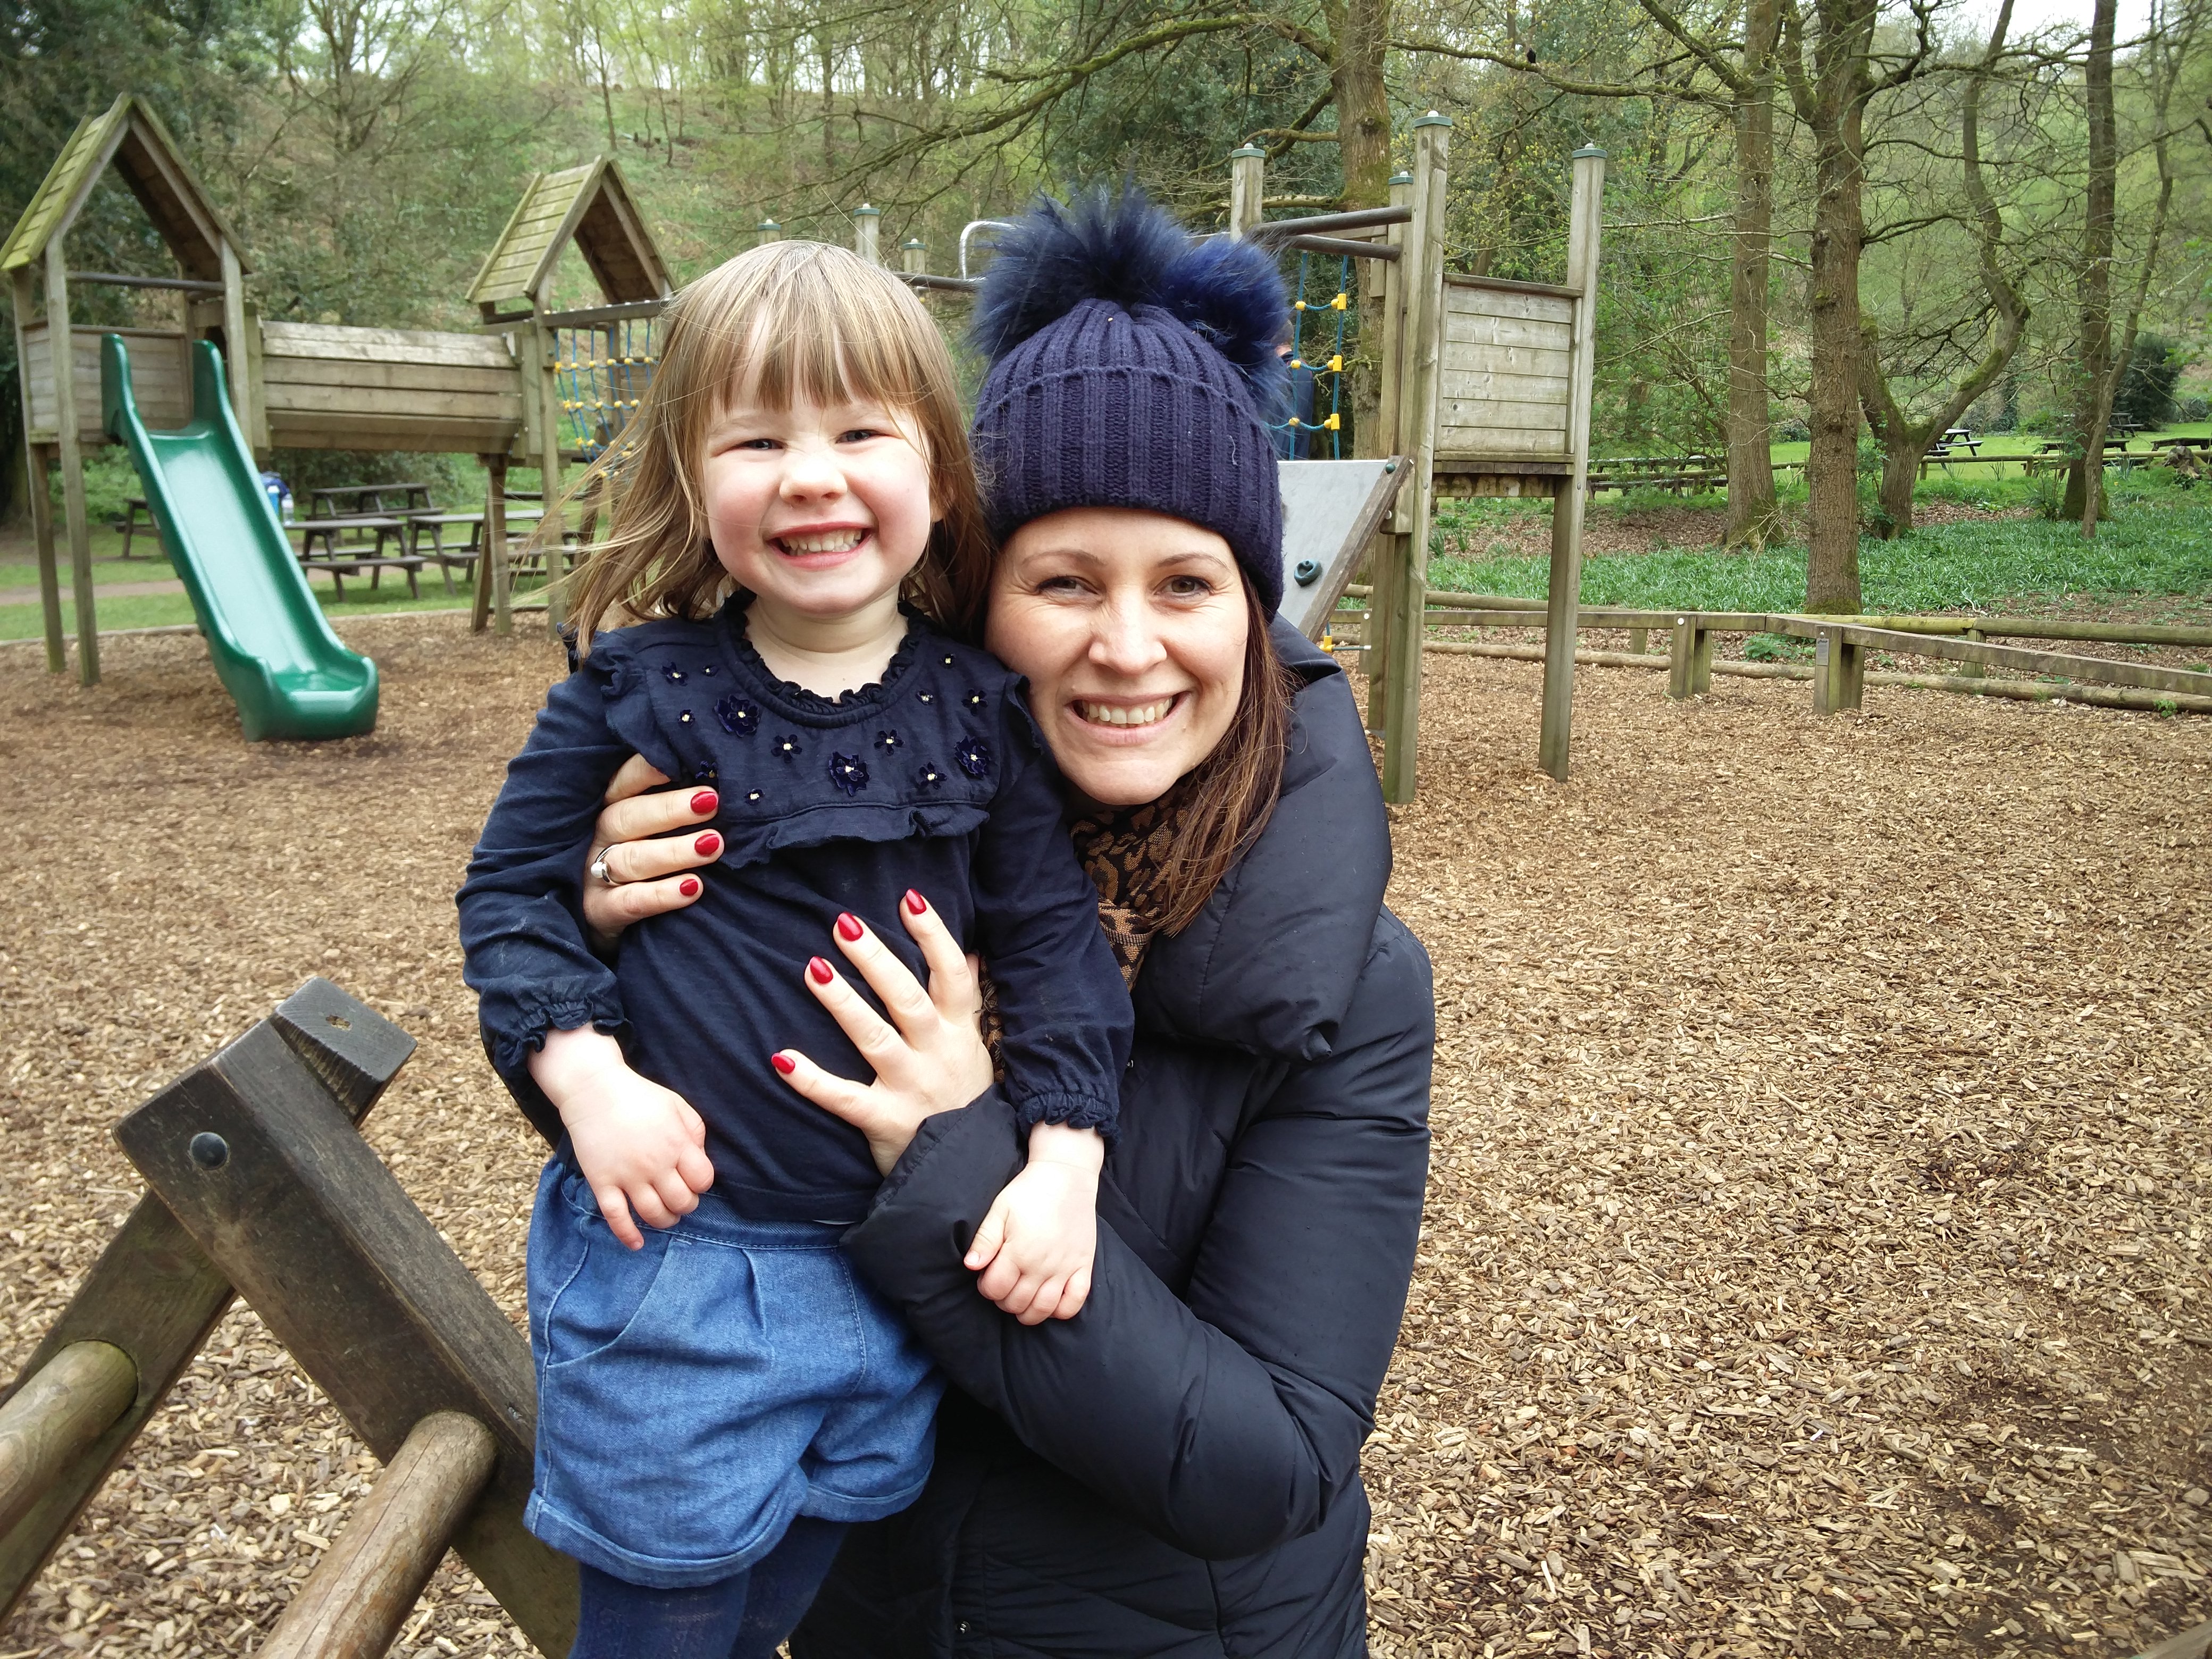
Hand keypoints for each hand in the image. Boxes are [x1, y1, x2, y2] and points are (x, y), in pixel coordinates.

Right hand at [529, 1026, 713, 1248]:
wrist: (594, 1091)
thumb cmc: (639, 1096)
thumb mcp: (677, 1105)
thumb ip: (694, 1131)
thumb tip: (700, 1158)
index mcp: (677, 1144)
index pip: (702, 1180)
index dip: (701, 1184)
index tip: (693, 1180)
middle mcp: (655, 1165)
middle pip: (682, 1202)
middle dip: (685, 1205)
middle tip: (679, 1198)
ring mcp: (628, 1176)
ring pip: (654, 1215)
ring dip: (664, 1220)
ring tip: (664, 1215)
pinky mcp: (602, 1183)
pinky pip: (616, 1217)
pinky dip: (628, 1235)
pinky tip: (637, 1243)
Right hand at [580, 756, 719, 947]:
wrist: (607, 915)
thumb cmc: (642, 859)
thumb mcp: (648, 828)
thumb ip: (670, 806)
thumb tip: (714, 788)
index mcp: (609, 809)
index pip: (622, 783)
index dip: (644, 771)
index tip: (678, 762)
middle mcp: (598, 838)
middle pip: (627, 817)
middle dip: (669, 809)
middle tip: (711, 802)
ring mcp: (594, 875)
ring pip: (631, 859)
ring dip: (674, 851)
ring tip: (714, 845)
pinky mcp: (599, 911)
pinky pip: (630, 902)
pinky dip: (662, 895)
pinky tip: (693, 887)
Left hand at [769, 892, 994, 1175]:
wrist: (969, 1172)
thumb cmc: (963, 1100)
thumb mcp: (973, 1047)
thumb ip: (964, 1000)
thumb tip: (970, 951)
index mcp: (957, 1032)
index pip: (952, 974)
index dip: (933, 935)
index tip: (908, 899)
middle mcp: (936, 1054)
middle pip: (907, 998)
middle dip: (876, 959)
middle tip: (843, 923)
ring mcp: (910, 1087)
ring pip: (875, 1038)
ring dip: (843, 1003)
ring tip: (813, 968)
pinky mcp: (883, 1122)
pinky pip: (844, 1099)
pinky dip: (812, 1080)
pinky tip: (781, 1058)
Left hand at [967, 1122, 1102, 1324]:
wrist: (1067, 1175)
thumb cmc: (1029, 1191)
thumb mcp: (1000, 1209)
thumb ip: (985, 1239)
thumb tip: (970, 1265)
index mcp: (1018, 1251)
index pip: (995, 1289)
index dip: (986, 1287)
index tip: (987, 1276)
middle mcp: (1042, 1265)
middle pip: (1016, 1303)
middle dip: (1003, 1299)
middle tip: (1004, 1284)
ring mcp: (1065, 1268)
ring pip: (1043, 1310)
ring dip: (1027, 1312)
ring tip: (1021, 1299)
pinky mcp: (1084, 1266)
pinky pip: (1074, 1303)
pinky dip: (1060, 1310)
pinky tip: (1050, 1302)